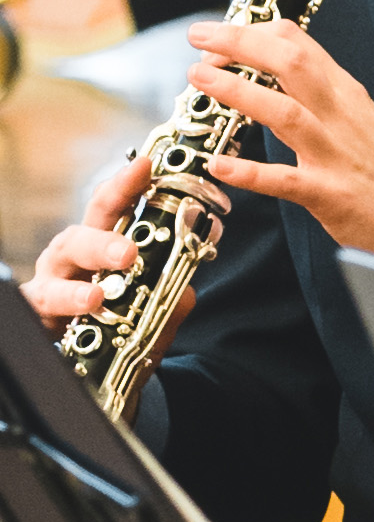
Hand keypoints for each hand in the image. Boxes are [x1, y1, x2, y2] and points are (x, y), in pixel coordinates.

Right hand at [25, 149, 176, 328]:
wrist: (82, 357)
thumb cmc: (113, 320)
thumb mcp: (150, 311)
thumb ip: (169, 298)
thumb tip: (186, 291)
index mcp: (104, 242)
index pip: (117, 205)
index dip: (129, 183)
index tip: (146, 164)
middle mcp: (78, 253)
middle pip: (91, 220)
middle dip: (113, 210)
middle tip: (134, 243)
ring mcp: (55, 276)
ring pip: (66, 252)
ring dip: (95, 254)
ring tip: (115, 271)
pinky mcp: (39, 305)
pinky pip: (46, 297)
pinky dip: (66, 298)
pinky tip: (88, 301)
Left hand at [190, 19, 373, 282]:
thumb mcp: (369, 126)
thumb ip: (329, 101)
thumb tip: (289, 77)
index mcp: (352, 99)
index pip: (303, 45)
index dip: (255, 32)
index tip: (221, 35)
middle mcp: (346, 119)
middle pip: (292, 63)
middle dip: (241, 42)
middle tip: (199, 36)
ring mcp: (340, 157)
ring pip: (285, 112)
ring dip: (238, 91)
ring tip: (199, 77)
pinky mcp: (334, 196)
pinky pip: (286, 180)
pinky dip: (250, 172)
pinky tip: (219, 164)